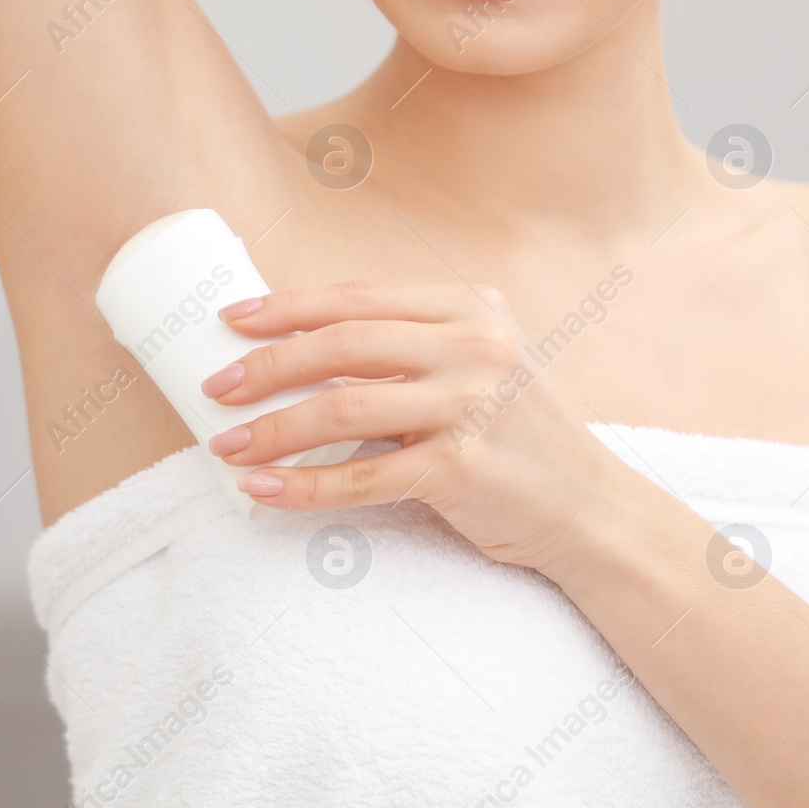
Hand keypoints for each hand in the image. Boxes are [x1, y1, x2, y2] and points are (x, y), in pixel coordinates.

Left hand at [200, 280, 639, 573]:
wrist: (592, 510)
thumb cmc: (517, 437)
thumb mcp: (478, 366)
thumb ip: (411, 348)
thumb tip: (297, 351)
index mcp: (471, 307)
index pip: (359, 298)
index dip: (287, 306)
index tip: (233, 319)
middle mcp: (474, 346)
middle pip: (342, 344)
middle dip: (266, 365)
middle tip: (216, 388)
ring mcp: (472, 405)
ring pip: (342, 409)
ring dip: (272, 429)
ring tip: (226, 447)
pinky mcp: (463, 468)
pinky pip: (362, 477)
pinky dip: (302, 487)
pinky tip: (262, 492)